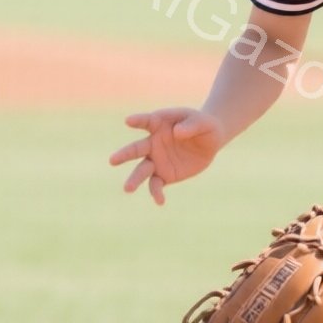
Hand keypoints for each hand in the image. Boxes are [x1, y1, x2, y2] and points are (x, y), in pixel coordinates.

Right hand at [109, 107, 223, 205]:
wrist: (210, 141)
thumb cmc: (203, 125)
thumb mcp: (202, 122)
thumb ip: (190, 126)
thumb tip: (177, 133)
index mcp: (159, 124)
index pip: (146, 121)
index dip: (137, 120)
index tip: (128, 121)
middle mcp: (153, 143)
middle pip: (136, 149)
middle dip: (124, 154)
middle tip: (112, 160)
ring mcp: (157, 160)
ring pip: (142, 170)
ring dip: (135, 179)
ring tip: (127, 188)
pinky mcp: (165, 176)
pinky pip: (156, 185)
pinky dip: (156, 193)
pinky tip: (160, 201)